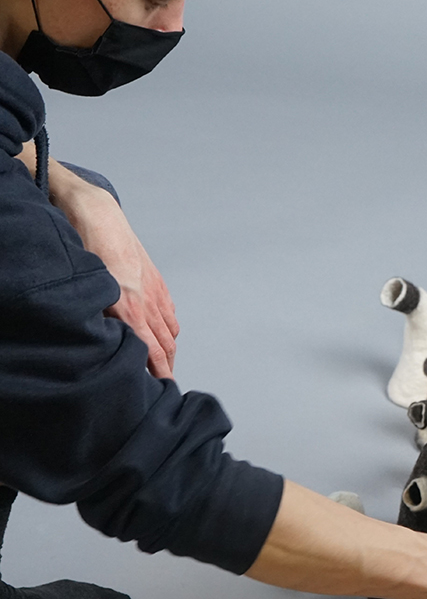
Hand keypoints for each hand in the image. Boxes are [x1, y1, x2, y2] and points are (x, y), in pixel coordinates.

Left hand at [52, 167, 178, 378]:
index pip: (150, 350)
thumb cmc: (84, 245)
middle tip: (166, 385)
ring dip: (169, 350)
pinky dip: (170, 328)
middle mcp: (146, 301)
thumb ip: (99, 315)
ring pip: (170, 330)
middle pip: (165, 344)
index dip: (159, 371)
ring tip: (166, 365)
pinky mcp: (156, 281)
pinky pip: (169, 312)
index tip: (163, 386)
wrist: (96, 212)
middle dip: (167, 367)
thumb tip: (106, 342)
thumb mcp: (87, 285)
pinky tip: (166, 334)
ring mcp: (154, 291)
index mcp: (128, 306)